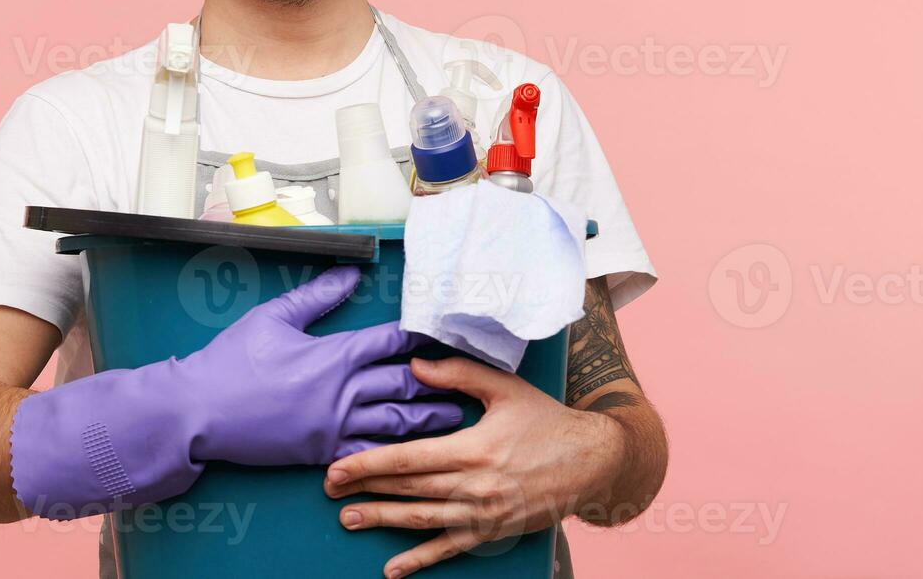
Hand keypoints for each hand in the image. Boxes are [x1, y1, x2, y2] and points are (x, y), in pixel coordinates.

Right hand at [183, 266, 464, 465]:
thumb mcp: (273, 317)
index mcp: (334, 354)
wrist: (201, 412)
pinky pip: (371, 453)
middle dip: (440, 379)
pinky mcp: (324, 452)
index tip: (446, 331)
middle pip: (405, 382)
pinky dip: (399, 452)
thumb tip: (351, 273)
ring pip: (397, 422)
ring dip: (431, 417)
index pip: (390, 340)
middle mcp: (342, 391)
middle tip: (471, 377)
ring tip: (459, 415)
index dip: (421, 335)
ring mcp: (335, 426)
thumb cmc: (232, 362)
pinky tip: (420, 453)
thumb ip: (317, 296)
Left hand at [322, 355, 625, 577]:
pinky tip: (392, 568)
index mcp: (474, 448)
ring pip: (422, 520)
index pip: (409, 458)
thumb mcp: (504, 388)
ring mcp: (484, 514)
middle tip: (329, 490)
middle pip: (409, 489)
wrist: (593, 460)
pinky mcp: (493, 532)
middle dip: (366, 490)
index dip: (370, 464)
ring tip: (349, 520)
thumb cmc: (546, 419)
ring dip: (383, 521)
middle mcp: (476, 486)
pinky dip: (419, 560)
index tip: (337, 467)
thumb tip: (413, 365)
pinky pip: (450, 549)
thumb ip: (457, 374)